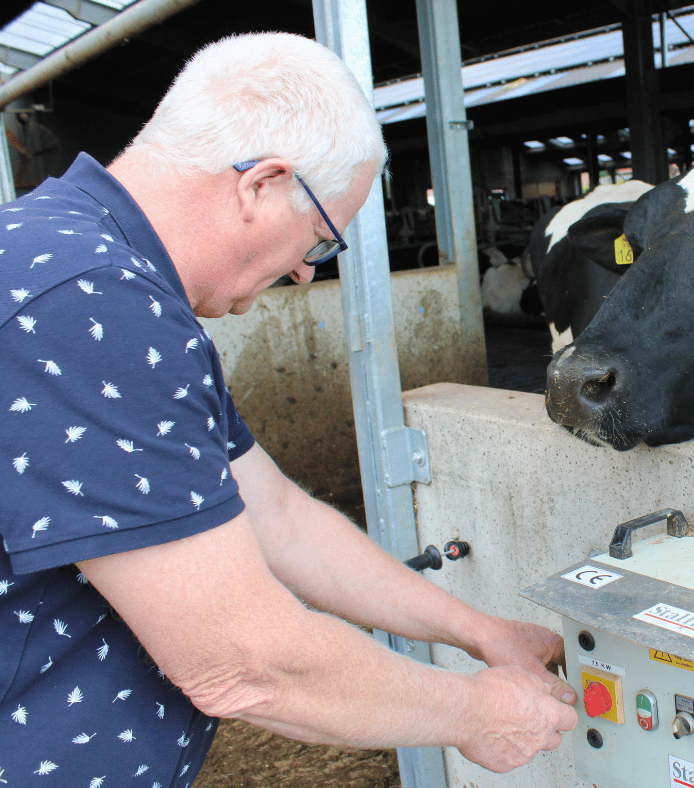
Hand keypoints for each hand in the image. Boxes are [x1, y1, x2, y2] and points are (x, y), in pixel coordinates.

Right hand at [457, 666, 577, 772]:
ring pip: (531, 747)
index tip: (559, 712)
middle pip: (555, 738)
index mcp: (548, 714)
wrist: (466, 710)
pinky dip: (503, 748)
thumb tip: (543, 688)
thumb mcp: (518, 673)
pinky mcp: (506, 764)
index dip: (563, 713)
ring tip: (503, 722)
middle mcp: (540, 737)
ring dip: (522, 738)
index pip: (570, 719)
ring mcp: (524, 753)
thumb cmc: (489, 691)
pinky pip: (510, 757)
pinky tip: (491, 733)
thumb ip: (536, 683)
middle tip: (530, 718)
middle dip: (546, 729)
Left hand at [469, 617, 576, 704]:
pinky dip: (535, 678)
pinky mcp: (520, 650)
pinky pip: (534, 666)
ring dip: (548, 681)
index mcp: (553, 641)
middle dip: (563, 682)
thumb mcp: (532, 671)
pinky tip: (532, 689)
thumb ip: (554, 686)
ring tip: (549, 696)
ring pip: (547, 667)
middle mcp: (544, 641)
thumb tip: (569, 698)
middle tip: (566, 699)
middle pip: (562, 666)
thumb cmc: (502, 643)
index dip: (579, 678)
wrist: (477, 635)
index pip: (574, 661)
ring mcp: (531, 645)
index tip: (582, 694)